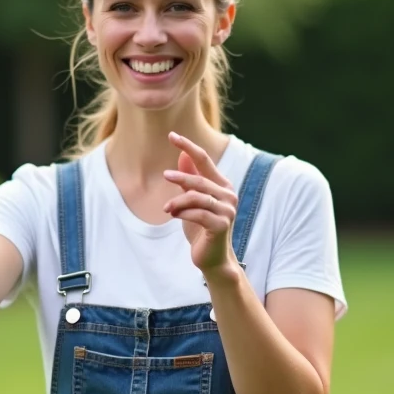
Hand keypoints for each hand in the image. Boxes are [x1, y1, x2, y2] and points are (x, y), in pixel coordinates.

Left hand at [163, 132, 239, 274]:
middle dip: (181, 177)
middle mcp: (228, 195)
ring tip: (167, 209)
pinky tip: (174, 216)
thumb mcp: (192, 202)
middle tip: (164, 176)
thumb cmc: (201, 229)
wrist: (212, 259)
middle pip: (200, 179)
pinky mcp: (222, 225)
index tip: (171, 135)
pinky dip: (183, 213)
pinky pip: (198, 213)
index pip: (205, 160)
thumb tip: (181, 156)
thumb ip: (189, 179)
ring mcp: (227, 210)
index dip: (188, 146)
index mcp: (222, 186)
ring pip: (198, 197)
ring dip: (178, 201)